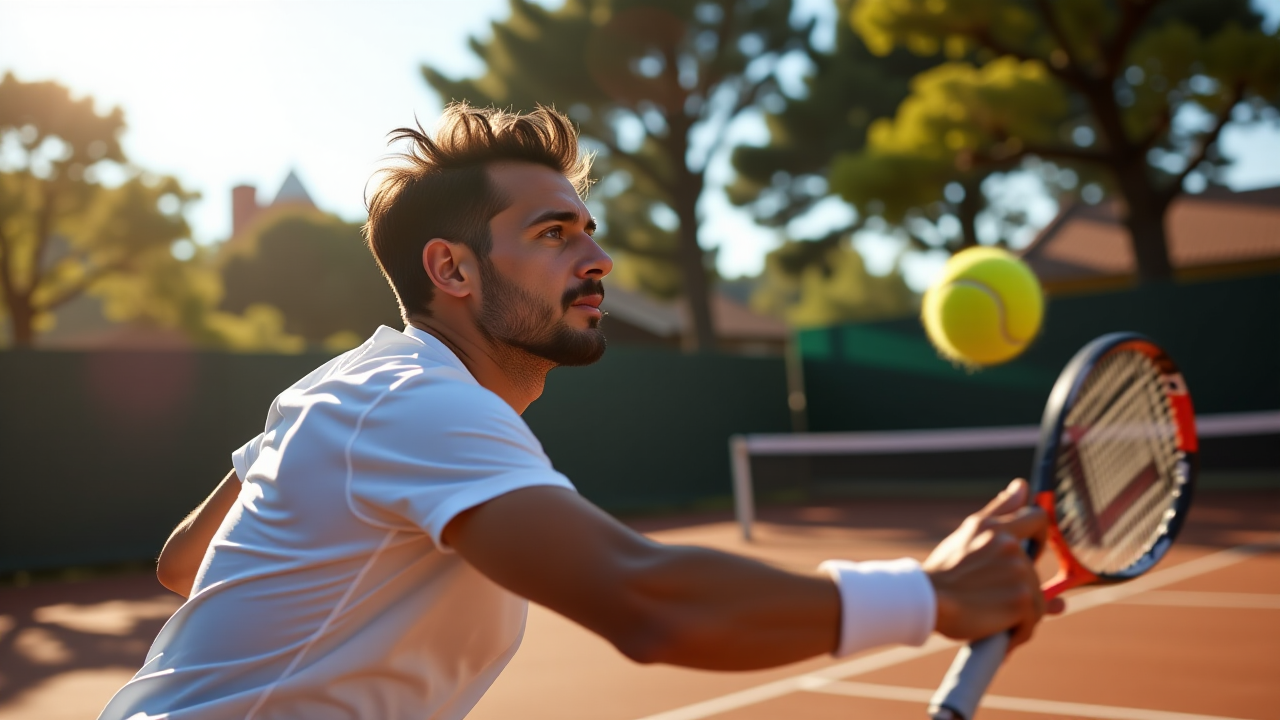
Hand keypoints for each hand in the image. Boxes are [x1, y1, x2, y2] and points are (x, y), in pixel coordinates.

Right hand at [923, 479, 1063, 650]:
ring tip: (987, 615)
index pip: (1037, 518)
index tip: (1030, 551)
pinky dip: (1017, 632)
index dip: (1039, 537)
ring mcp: (1019, 572)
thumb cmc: (942, 572)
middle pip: (1033, 571)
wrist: (926, 600)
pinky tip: (996, 632)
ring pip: (1035, 599)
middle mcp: (1010, 545)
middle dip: (1017, 587)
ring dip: (1017, 611)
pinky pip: (1032, 621)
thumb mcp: (967, 534)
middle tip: (988, 597)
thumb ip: (999, 510)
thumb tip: (1022, 485)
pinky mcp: (1023, 600)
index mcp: (996, 528)